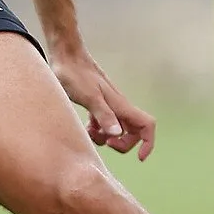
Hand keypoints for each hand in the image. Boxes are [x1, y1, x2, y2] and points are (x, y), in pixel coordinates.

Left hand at [51, 45, 155, 160]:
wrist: (65, 55)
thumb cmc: (74, 73)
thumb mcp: (88, 97)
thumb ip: (103, 115)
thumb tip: (118, 133)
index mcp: (120, 104)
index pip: (147, 125)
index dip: (148, 143)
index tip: (139, 157)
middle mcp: (117, 105)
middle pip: (133, 132)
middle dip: (122, 144)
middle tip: (105, 142)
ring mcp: (108, 105)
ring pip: (117, 129)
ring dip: (107, 138)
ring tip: (90, 132)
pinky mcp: (96, 104)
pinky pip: (104, 124)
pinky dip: (97, 130)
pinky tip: (85, 126)